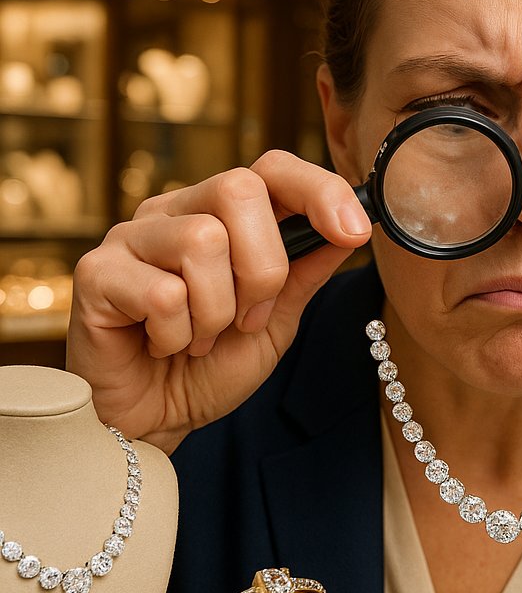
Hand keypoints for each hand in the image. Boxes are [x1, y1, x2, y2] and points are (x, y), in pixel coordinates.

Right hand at [67, 151, 371, 450]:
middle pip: (239, 189)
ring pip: (202, 239)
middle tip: (250, 318)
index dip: (319, 189)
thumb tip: (352, 227)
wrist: (155, 424)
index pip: (272, 168)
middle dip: (264, 266)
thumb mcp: (277, 321)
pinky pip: (163, 293)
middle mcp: (174, 211)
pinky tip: (163, 346)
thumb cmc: (210, 368)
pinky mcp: (96, 273)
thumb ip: (306, 272)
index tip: (356, 231)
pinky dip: (177, 335)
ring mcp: (130, 236)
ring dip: (218, 310)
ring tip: (201, 338)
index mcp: (220, 215)